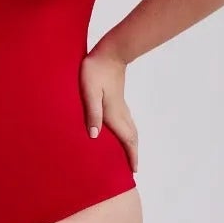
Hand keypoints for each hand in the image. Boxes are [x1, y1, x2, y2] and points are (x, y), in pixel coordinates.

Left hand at [79, 47, 137, 173]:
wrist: (110, 52)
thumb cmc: (95, 70)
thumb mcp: (90, 92)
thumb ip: (92, 112)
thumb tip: (95, 136)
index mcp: (114, 114)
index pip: (126, 140)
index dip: (131, 156)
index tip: (134, 171)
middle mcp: (121, 113)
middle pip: (132, 137)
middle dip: (133, 154)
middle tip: (133, 168)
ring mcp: (121, 106)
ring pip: (131, 130)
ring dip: (132, 144)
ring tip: (130, 155)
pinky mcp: (118, 100)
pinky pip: (127, 122)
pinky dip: (128, 133)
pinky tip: (122, 133)